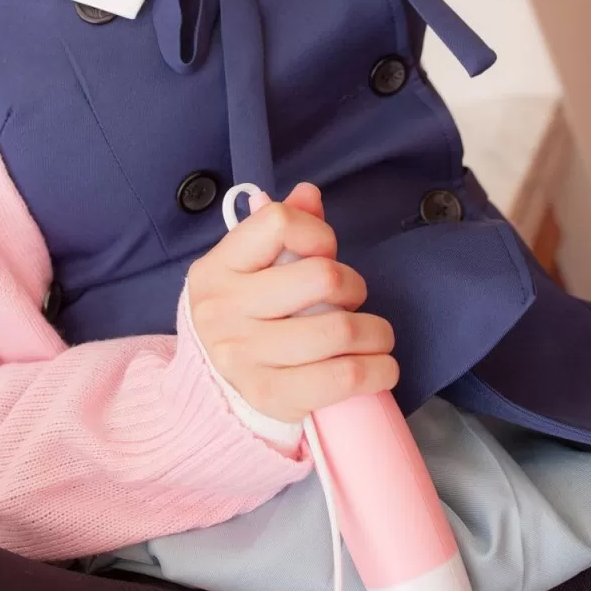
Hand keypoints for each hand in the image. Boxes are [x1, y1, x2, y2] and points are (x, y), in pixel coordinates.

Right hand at [186, 182, 398, 423]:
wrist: (210, 385)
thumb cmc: (244, 313)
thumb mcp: (251, 266)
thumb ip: (284, 227)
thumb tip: (309, 193)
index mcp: (218, 267)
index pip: (279, 223)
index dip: (317, 234)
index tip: (324, 254)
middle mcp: (224, 309)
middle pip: (322, 277)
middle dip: (353, 285)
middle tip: (351, 300)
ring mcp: (244, 357)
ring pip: (340, 329)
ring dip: (376, 332)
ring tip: (375, 336)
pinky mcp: (270, 397)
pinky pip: (344, 377)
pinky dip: (378, 370)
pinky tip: (380, 366)